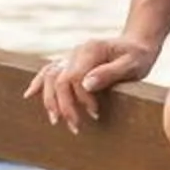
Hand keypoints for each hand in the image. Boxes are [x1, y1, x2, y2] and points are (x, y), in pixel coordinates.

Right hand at [26, 34, 156, 129]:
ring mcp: (71, 55)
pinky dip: (39, 83)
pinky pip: (49, 71)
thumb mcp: (132, 65)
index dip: (79, 99)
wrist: (138, 42)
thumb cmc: (139, 56)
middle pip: (57, 79)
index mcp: (90, 50)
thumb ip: (110, 73)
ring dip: (50, 100)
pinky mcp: (70, 62)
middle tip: (75, 127)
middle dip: (63, 106)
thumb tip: (85, 85)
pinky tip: (30, 95)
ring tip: (57, 120)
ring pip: (49, 76)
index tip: (95, 113)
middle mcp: (76, 51)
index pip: (73, 78)